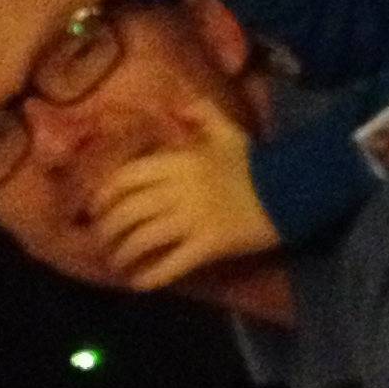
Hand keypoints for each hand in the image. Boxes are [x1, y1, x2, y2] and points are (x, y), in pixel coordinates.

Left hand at [93, 103, 279, 289]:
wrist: (292, 189)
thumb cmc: (258, 162)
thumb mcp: (228, 130)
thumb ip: (200, 113)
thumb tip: (176, 103)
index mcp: (179, 162)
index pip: (126, 178)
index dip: (104, 195)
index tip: (95, 208)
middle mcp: (178, 191)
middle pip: (127, 212)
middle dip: (107, 230)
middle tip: (102, 241)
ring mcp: (192, 221)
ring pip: (143, 240)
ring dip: (123, 255)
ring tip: (118, 263)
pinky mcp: (208, 246)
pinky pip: (170, 264)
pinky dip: (150, 277)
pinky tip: (138, 284)